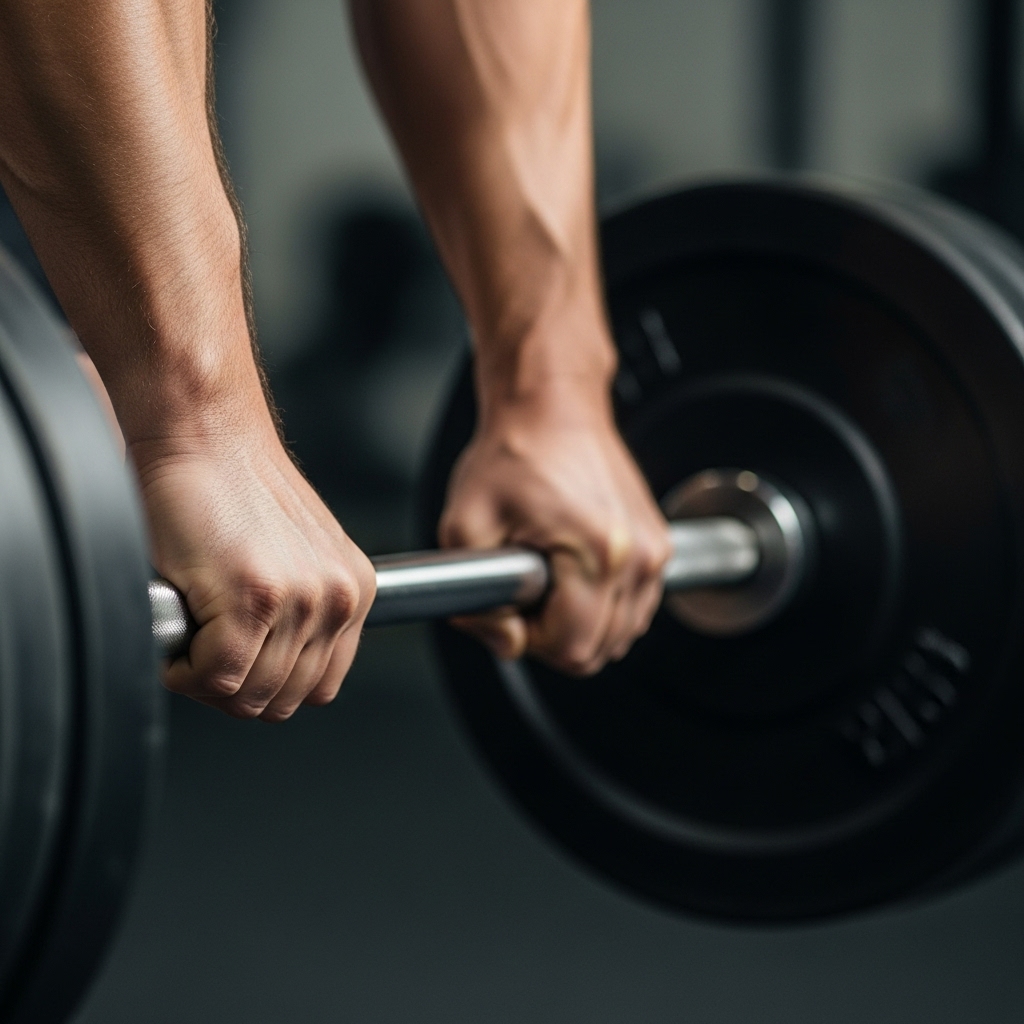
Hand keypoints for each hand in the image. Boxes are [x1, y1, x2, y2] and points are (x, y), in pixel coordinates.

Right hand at [133, 421, 375, 720]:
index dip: (267, 685)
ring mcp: (304, 600)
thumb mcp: (293, 557)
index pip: (319, 685)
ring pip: (250, 696)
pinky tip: (177, 631)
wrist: (204, 434)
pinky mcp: (257, 597)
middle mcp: (340, 598)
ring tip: (190, 635)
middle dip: (233, 688)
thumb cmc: (229, 490)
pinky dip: (185, 669)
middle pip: (284, 700)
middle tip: (199, 651)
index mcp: (355, 591)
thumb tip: (270, 673)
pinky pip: (217, 677)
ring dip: (206, 678)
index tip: (232, 663)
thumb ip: (299, 614)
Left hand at [439, 384, 670, 674]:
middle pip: (599, 650)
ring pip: (621, 633)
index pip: (571, 648)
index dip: (529, 639)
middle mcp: (637, 556)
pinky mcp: (658, 543)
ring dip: (580, 622)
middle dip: (553, 634)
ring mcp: (654, 551)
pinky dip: (603, 604)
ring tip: (549, 576)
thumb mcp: (465, 526)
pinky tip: (573, 571)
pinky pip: (635, 606)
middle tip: (525, 592)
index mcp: (596, 553)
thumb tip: (507, 643)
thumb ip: (479, 601)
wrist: (551, 405)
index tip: (511, 607)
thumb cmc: (514, 452)